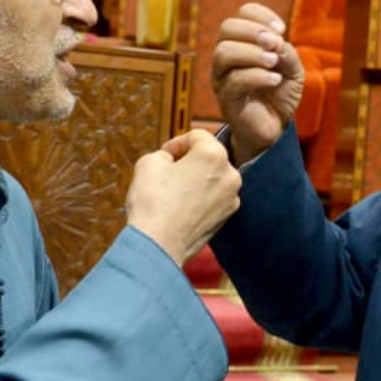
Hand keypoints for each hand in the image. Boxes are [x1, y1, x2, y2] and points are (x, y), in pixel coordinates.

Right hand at [125, 130, 241, 265]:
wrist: (159, 245)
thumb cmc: (152, 200)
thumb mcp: (149, 163)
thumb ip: (164, 154)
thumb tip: (171, 161)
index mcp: (214, 154)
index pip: (197, 136)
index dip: (176, 143)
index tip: (164, 155)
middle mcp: (230, 174)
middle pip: (210, 157)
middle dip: (190, 161)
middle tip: (169, 171)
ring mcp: (232, 198)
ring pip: (213, 179)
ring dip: (197, 179)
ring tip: (175, 191)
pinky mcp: (227, 218)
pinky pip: (214, 198)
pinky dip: (201, 198)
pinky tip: (183, 207)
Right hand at [211, 2, 304, 164]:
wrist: (274, 127)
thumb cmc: (280, 95)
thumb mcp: (293, 70)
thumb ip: (287, 53)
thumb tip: (276, 42)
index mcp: (242, 43)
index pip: (241, 14)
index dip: (261, 15)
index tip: (281, 30)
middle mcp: (227, 57)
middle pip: (227, 28)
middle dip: (254, 31)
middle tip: (275, 44)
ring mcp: (222, 78)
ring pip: (224, 53)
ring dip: (252, 53)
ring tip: (273, 63)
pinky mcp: (225, 99)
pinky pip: (233, 81)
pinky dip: (257, 76)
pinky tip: (274, 80)